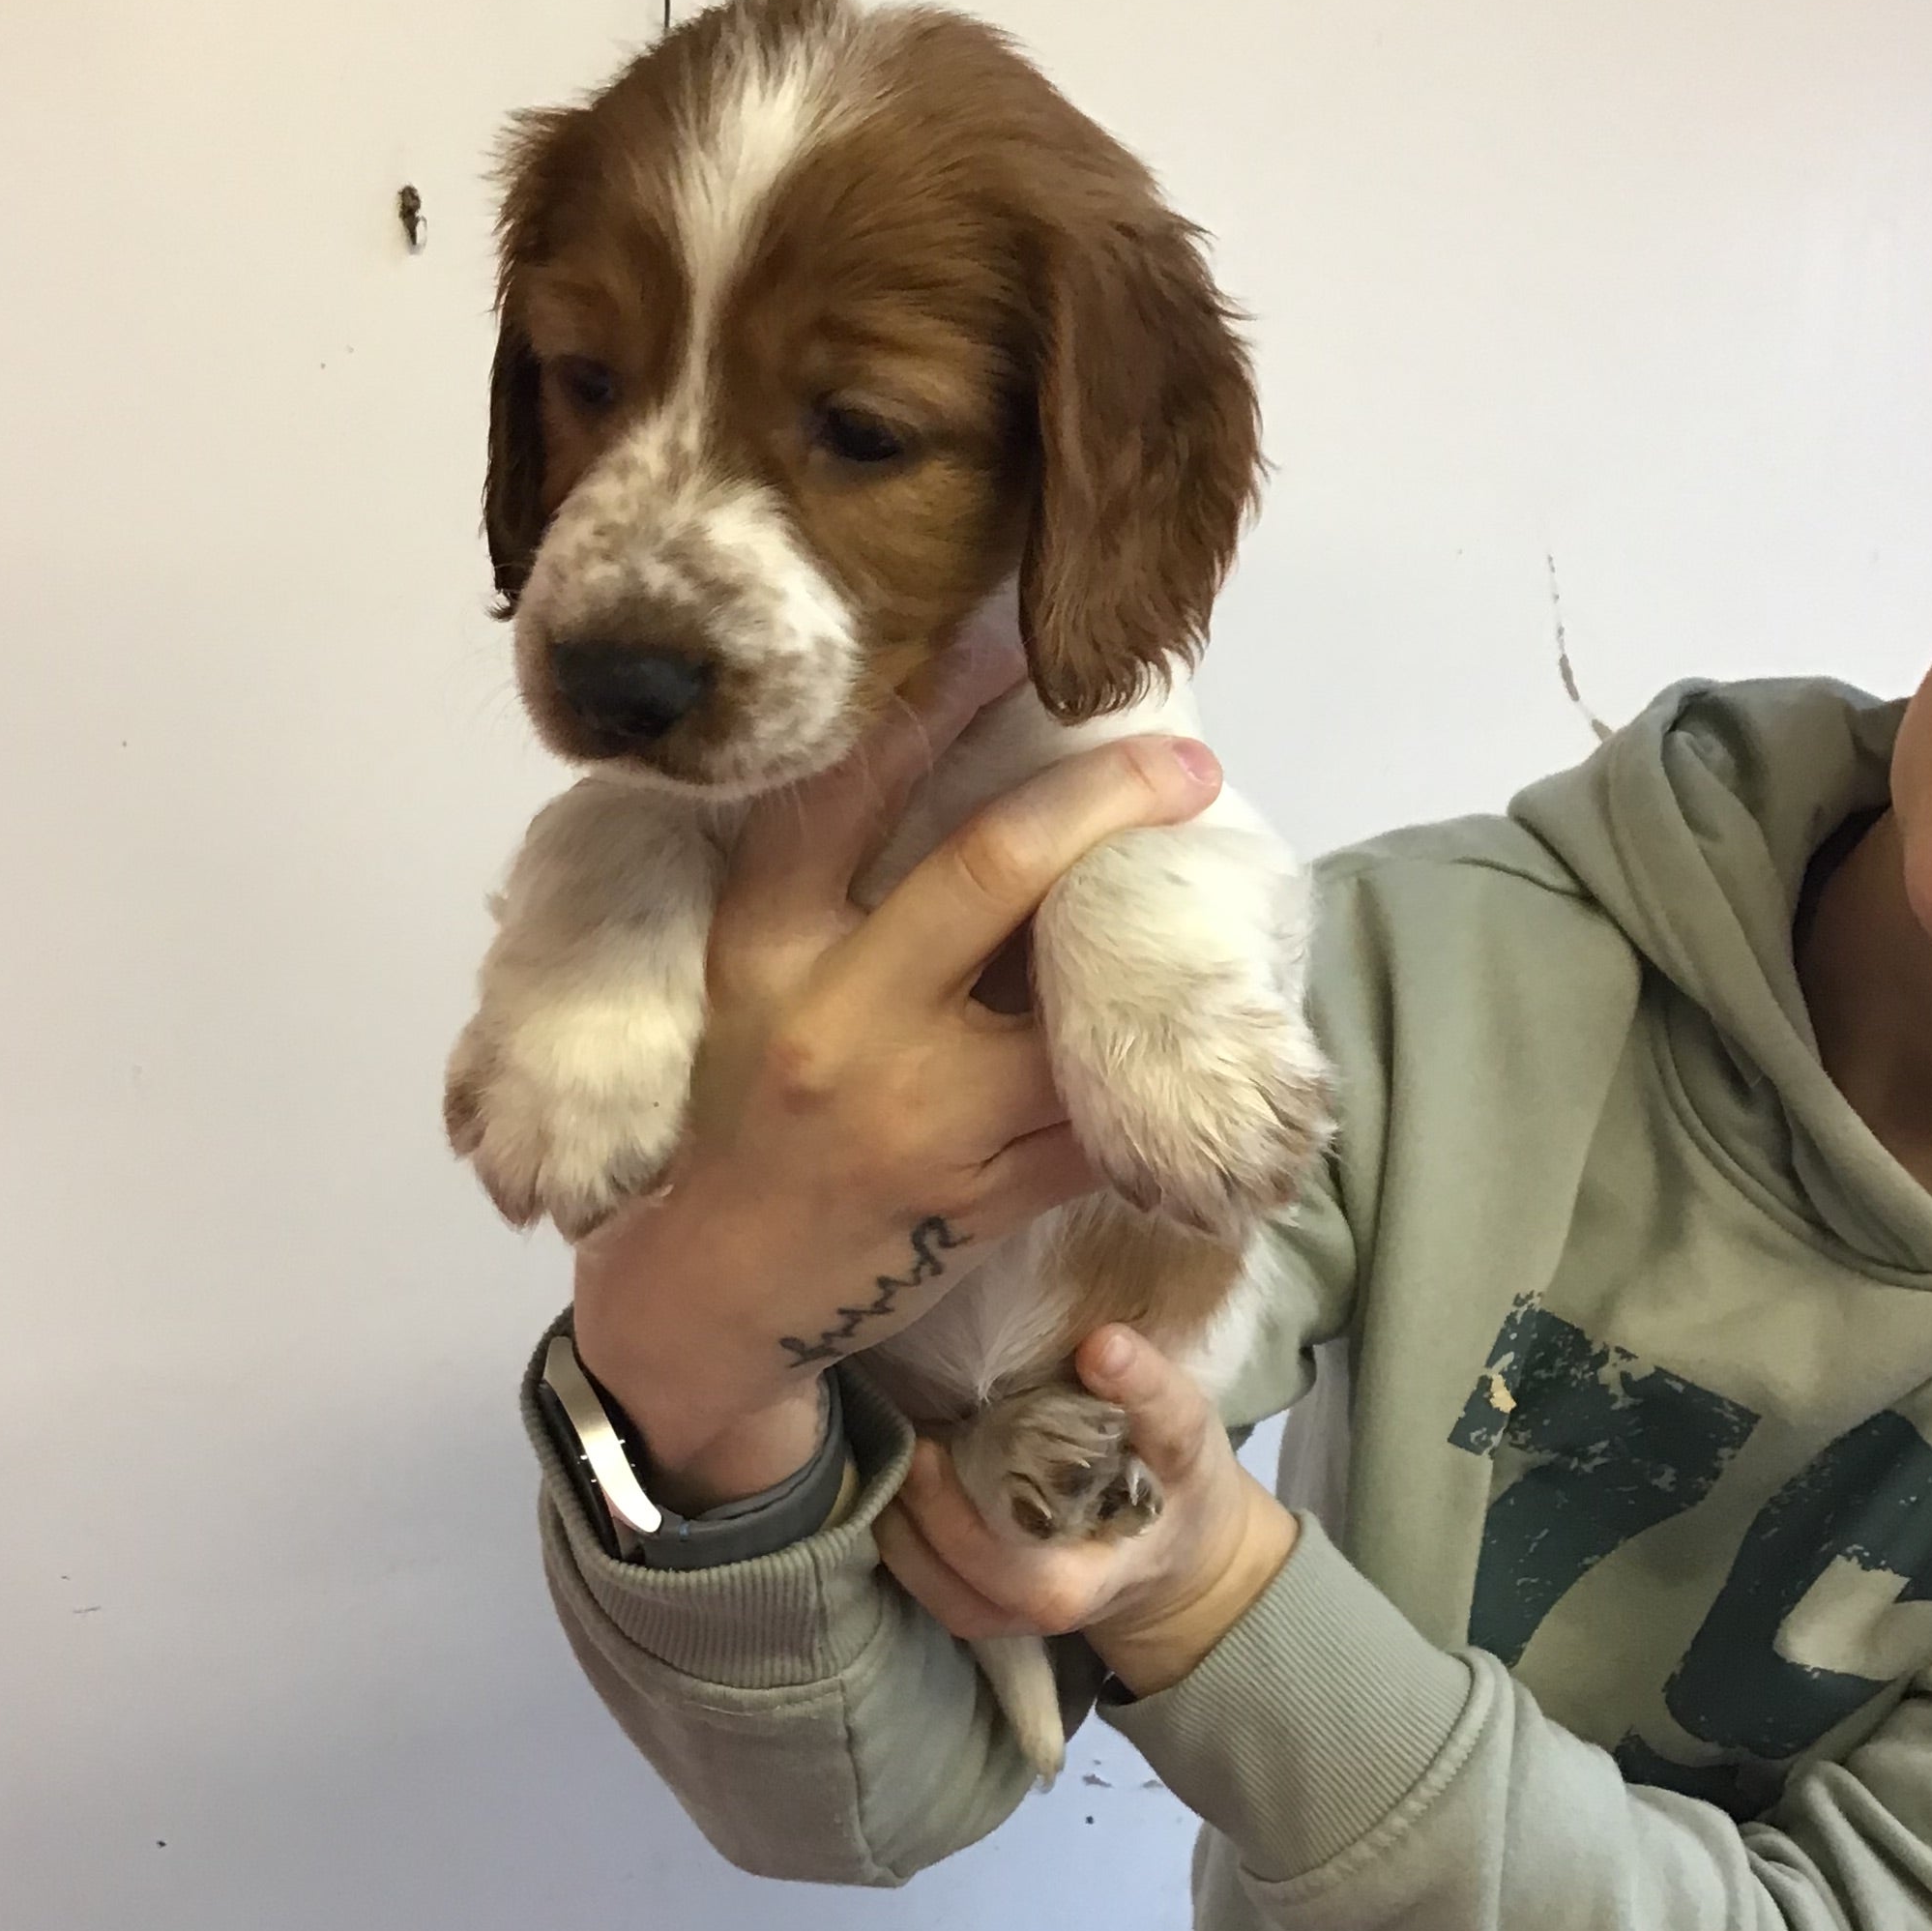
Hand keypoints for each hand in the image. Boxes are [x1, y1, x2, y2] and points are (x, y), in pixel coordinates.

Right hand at [571, 637, 1226, 1504]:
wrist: (718, 1291)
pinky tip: (1205, 1050)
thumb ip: (820, 882)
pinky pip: (1097, 1129)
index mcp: (767, 946)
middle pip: (988, 871)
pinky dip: (1153, 1088)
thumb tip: (936, 749)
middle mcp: (838, 1019)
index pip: (844, 794)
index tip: (1011, 639)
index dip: (933, 705)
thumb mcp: (746, 980)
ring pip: (1070, 1012)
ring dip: (1152, 960)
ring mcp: (916, 1119)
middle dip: (1101, 799)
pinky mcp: (979, 1205)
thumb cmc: (741, 1108)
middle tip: (1186, 761)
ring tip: (1212, 913)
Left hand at [874, 1326, 1298, 1696]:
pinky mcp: (980, 1600)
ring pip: (939, 1588)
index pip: (1038, 1576)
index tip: (948, 1444)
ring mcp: (1008, 1612)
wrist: (1177, 1551)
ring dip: (906, 1524)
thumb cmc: (1179, 1481)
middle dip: (934, 1513)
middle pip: (973, 1583)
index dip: (989, 1513)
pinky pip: (927, 1582)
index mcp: (1095, 1581)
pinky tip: (893, 1473)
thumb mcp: (1185, 1435)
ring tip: (894, 1449)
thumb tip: (1101, 1343)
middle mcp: (1043, 1609)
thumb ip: (1151, 1394)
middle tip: (914, 1438)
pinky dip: (902, 1534)